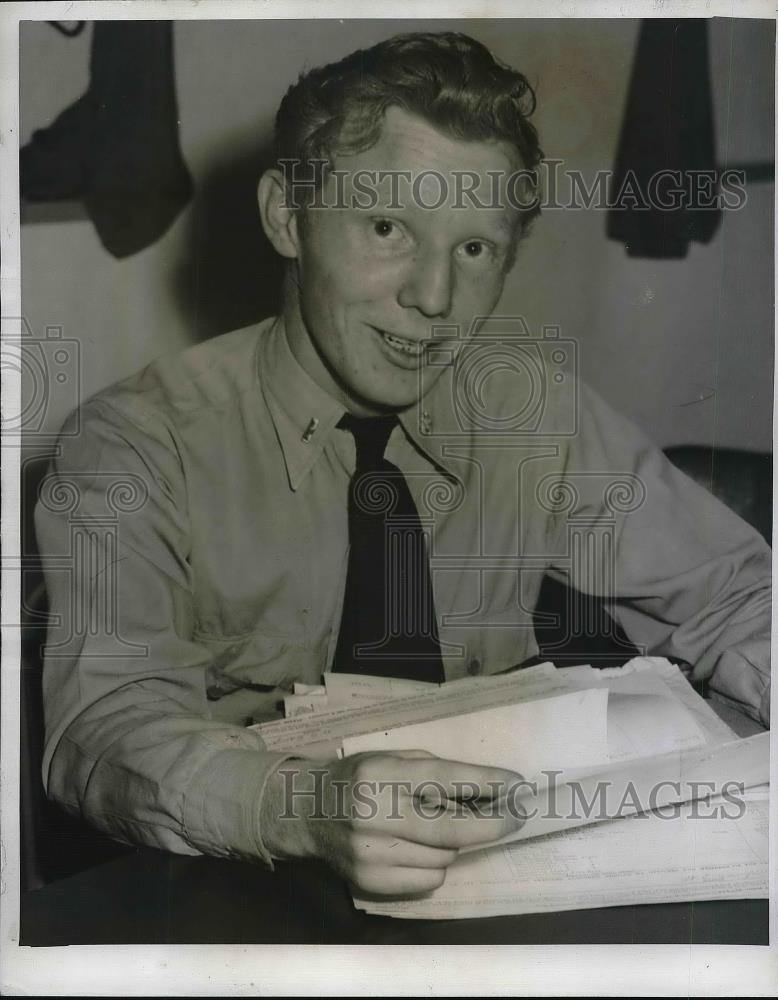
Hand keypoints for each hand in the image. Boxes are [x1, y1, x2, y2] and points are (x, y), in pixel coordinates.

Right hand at [260, 750, 524, 894]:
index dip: (487, 782)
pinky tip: (416, 848)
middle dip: (493, 824)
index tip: (518, 784)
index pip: (445, 779)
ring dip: (453, 843)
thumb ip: (432, 771)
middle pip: (452, 830)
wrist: (306, 812)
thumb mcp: (390, 758)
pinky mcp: (371, 882)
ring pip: (444, 857)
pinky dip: (434, 864)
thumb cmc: (357, 777)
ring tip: (435, 826)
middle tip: (517, 816)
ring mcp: (371, 854)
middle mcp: (374, 816)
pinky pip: (428, 879)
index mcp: (380, 775)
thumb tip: (487, 790)